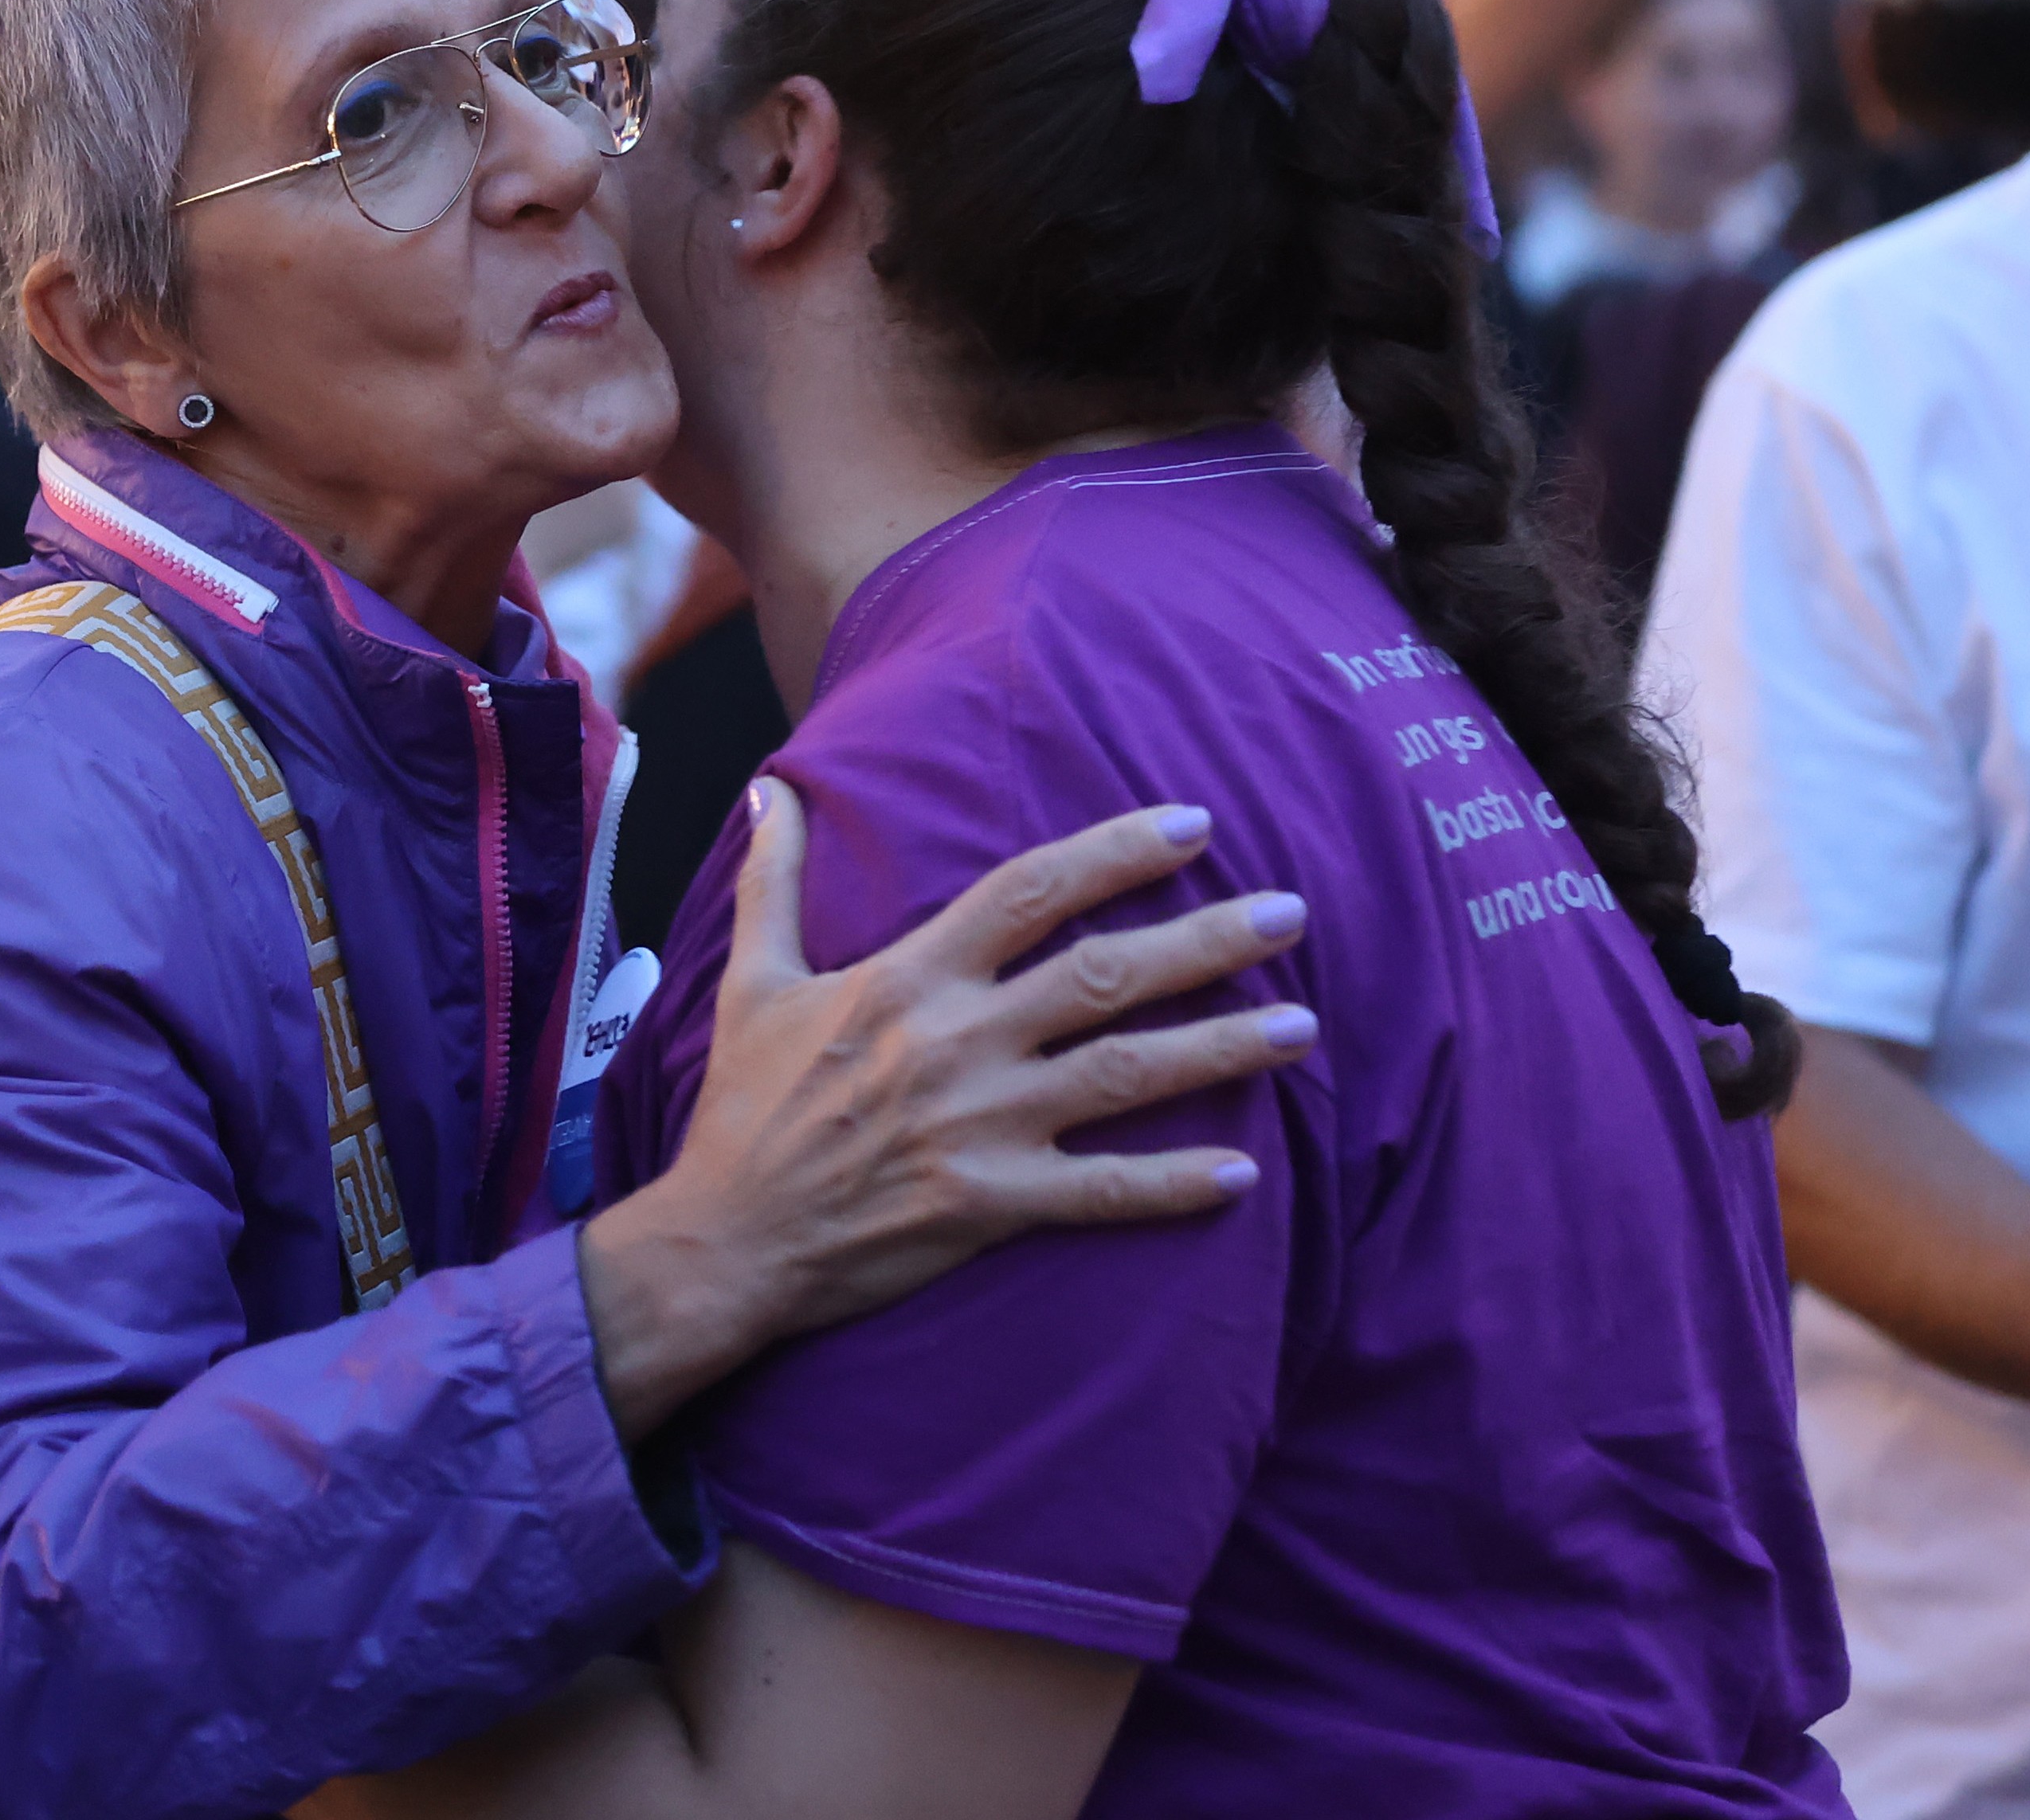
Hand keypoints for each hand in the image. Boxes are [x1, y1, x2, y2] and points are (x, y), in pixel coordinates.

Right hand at [577, 785, 1313, 1439]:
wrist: (726, 1240)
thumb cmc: (743, 1110)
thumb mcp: (750, 981)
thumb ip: (772, 880)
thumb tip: (773, 789)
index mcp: (908, 977)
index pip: (1030, 891)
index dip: (1116, 851)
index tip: (1192, 825)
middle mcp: (957, 1042)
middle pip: (1103, 973)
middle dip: (1205, 941)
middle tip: (1290, 913)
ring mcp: (981, 1126)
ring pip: (1126, 1076)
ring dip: (1222, 1049)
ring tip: (1302, 1027)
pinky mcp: (992, 1205)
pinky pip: (1104, 1193)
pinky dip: (1175, 1185)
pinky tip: (1245, 1173)